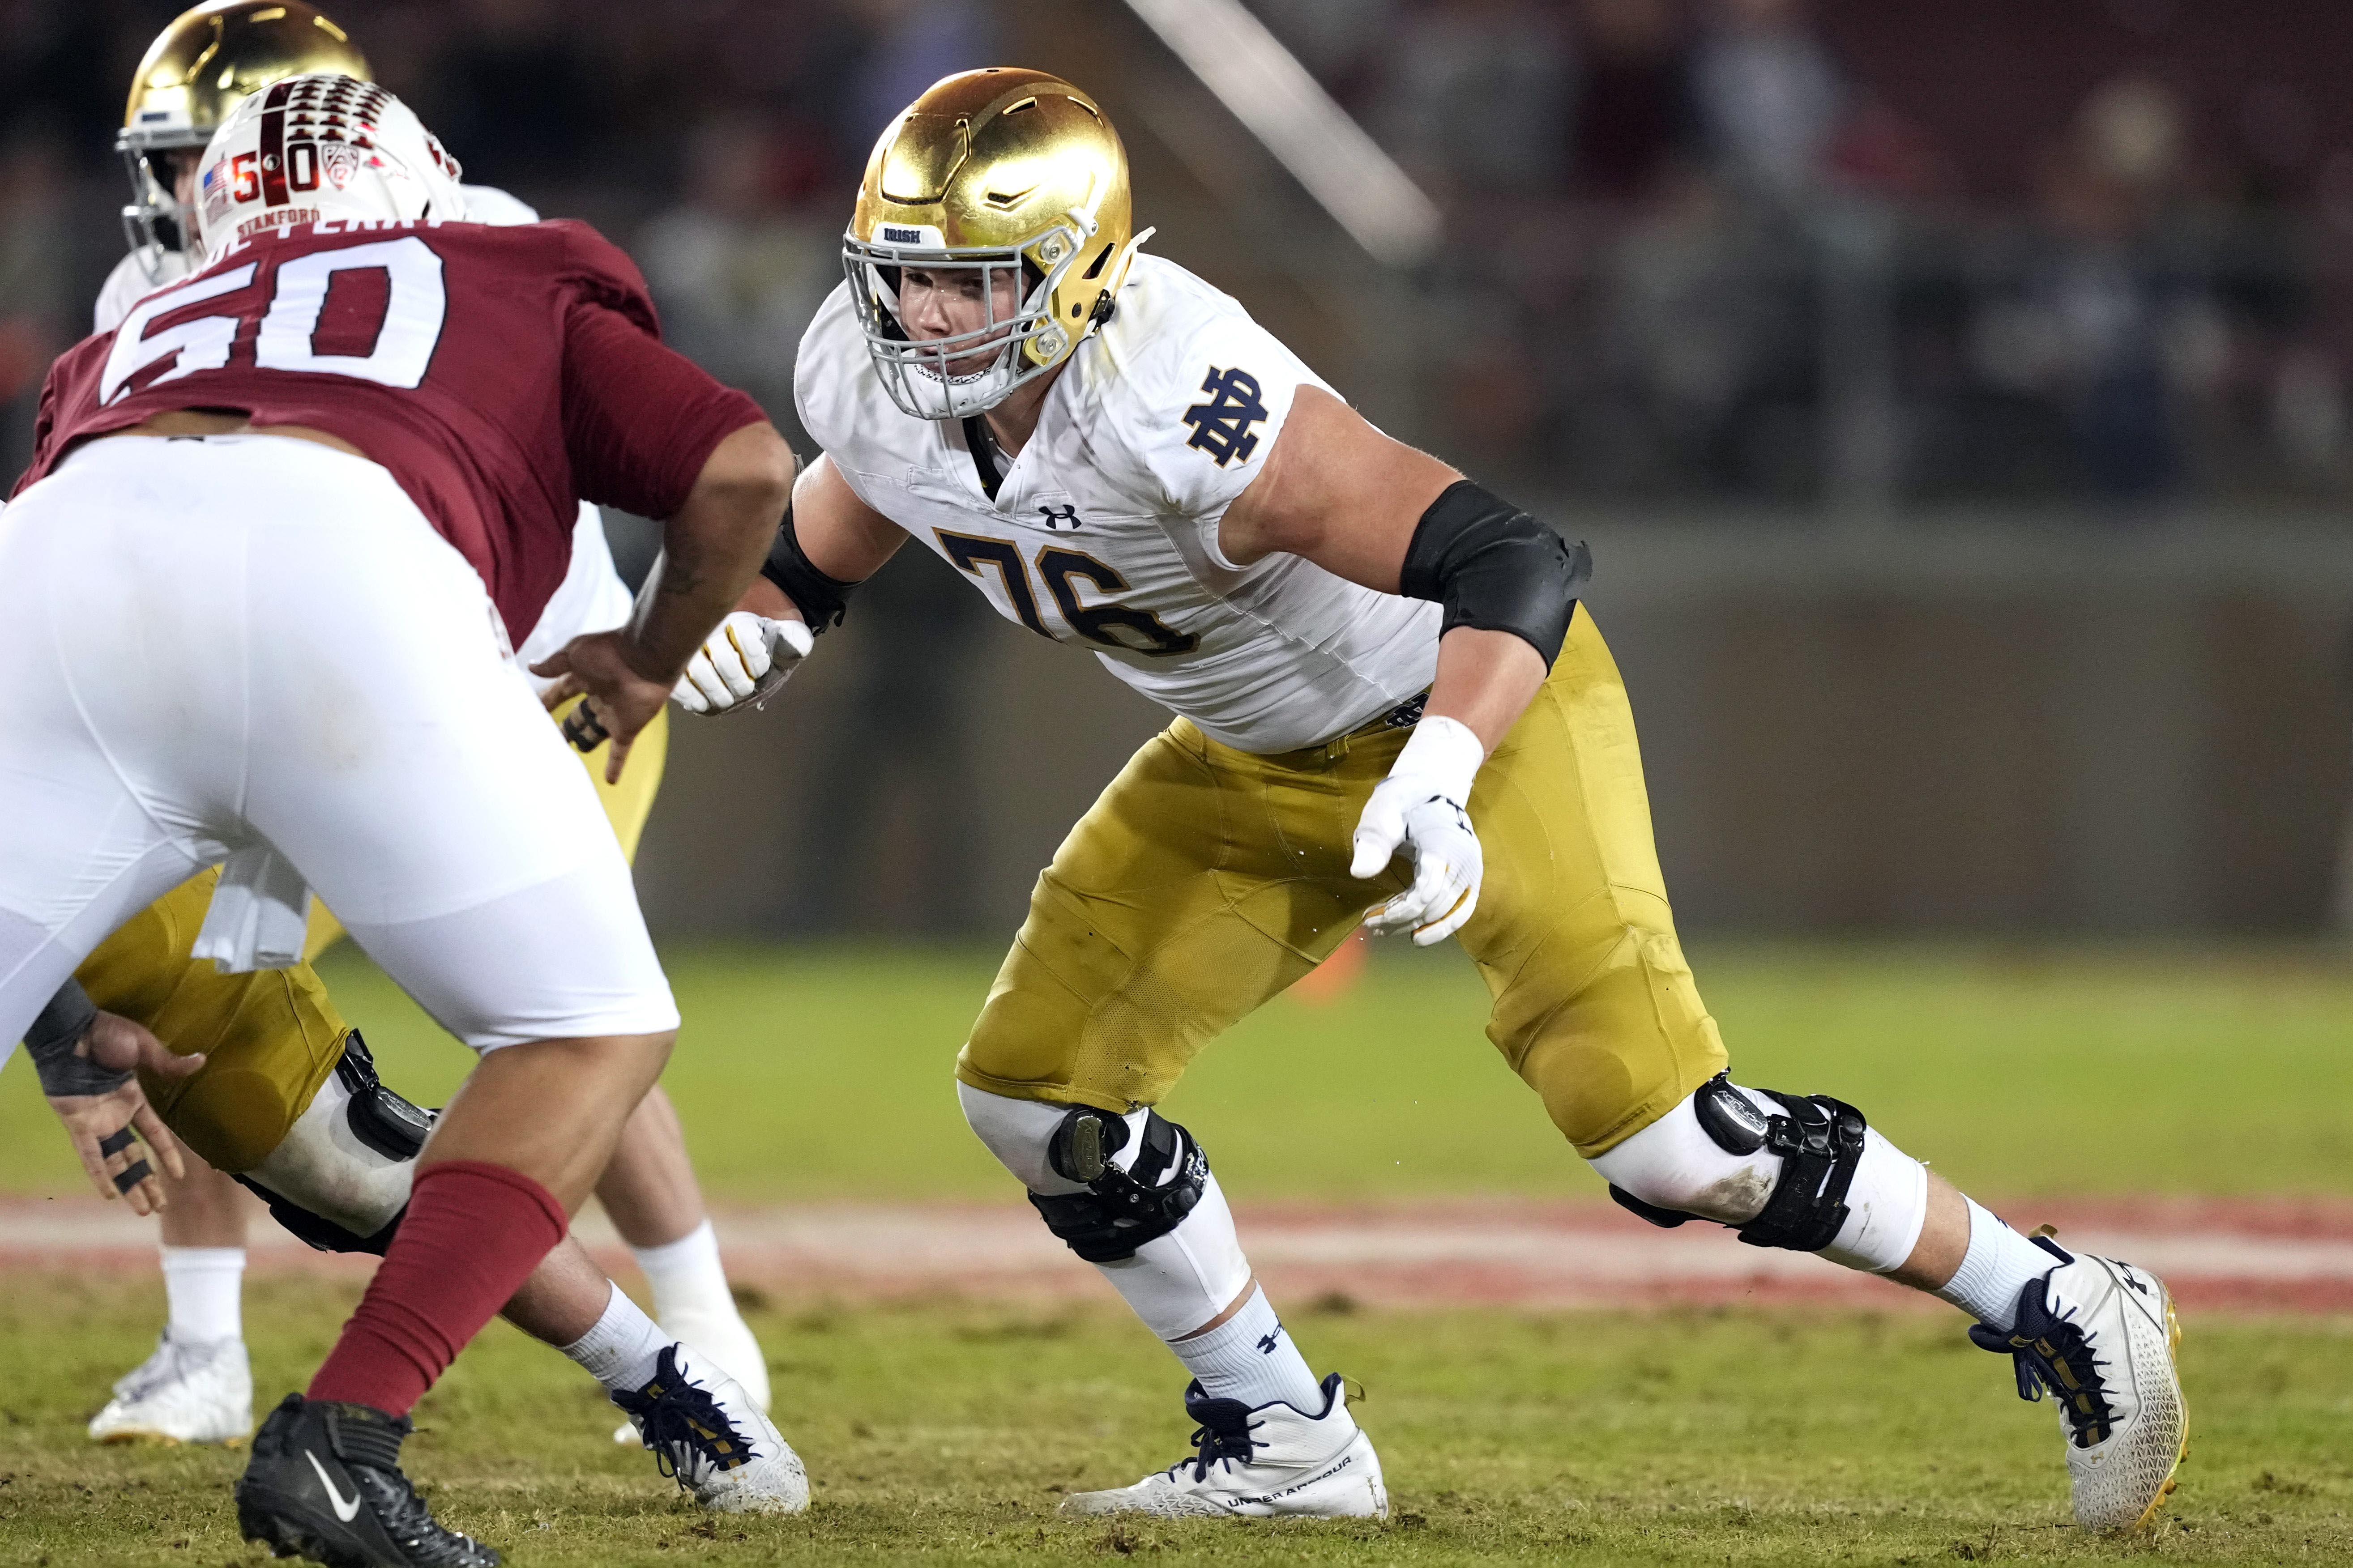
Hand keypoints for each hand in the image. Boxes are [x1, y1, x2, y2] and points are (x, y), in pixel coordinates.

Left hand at [45, 1012, 204, 1216]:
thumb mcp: (145, 1049)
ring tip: (144, 1210)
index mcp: (132, 1099)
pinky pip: (90, 1155)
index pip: (155, 1134)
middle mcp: (114, 1117)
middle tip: (159, 1208)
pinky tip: (111, 1195)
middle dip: (147, 1182)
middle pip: (134, 1157)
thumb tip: (201, 1060)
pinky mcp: (77, 1124)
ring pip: (115, 1162)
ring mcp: (96, 1122)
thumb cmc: (107, 1034)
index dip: (168, 1154)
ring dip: (130, 1186)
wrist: (73, 1033)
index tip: (180, 1176)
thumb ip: (170, 1063)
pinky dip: (99, 1174)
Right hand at [533, 630, 675, 783]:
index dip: (548, 700)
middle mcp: (597, 696)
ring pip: (593, 732)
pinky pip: (619, 751)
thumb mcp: (574, 654)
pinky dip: (615, 765)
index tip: (534, 709)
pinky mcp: (626, 728)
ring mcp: (612, 714)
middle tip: (549, 739)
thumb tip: (531, 668)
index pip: (561, 692)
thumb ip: (554, 665)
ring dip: (584, 742)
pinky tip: (610, 781)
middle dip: (565, 726)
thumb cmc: (610, 651)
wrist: (645, 658)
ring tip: (567, 759)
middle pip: (577, 716)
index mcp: (584, 677)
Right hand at [672, 611, 813, 715]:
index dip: (756, 658)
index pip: (744, 633)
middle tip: (745, 689)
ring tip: (727, 700)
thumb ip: (795, 640)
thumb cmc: (768, 640)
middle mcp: (711, 627)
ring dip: (715, 690)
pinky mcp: (678, 663)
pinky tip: (703, 704)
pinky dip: (689, 695)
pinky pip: (677, 679)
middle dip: (736, 678)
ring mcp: (691, 645)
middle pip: (720, 654)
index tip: (761, 669)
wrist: (747, 642)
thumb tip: (796, 645)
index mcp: (740, 618)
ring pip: (696, 668)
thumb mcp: (789, 635)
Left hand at [1348, 715, 1486, 946]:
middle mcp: (1465, 860)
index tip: (1370, 918)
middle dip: (1402, 921)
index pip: (1426, 890)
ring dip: (1418, 928)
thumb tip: (1360, 873)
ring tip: (1386, 931)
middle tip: (1370, 924)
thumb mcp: (1383, 812)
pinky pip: (1463, 911)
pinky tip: (1417, 935)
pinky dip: (1442, 927)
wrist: (1433, 789)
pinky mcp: (1473, 878)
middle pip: (1436, 906)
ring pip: (1450, 914)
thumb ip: (1375, 840)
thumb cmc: (1403, 801)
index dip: (1399, 911)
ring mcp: (1472, 870)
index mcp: (1444, 843)